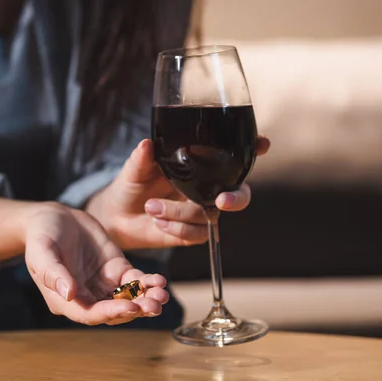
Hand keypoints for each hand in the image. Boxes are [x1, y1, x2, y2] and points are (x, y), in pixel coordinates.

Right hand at [24, 203, 168, 325]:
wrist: (53, 216)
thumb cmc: (41, 235)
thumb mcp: (42, 251)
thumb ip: (54, 272)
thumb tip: (69, 294)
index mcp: (65, 300)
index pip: (90, 314)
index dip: (111, 313)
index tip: (131, 308)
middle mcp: (86, 297)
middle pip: (114, 312)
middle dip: (136, 309)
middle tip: (155, 305)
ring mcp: (102, 284)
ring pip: (128, 299)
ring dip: (146, 300)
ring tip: (162, 295)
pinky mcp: (116, 269)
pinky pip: (135, 282)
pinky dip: (148, 283)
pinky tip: (160, 281)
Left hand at [86, 137, 270, 248]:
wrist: (118, 215)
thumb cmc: (132, 184)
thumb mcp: (135, 169)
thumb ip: (142, 158)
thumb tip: (146, 144)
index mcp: (199, 165)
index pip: (233, 156)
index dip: (254, 149)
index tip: (263, 144)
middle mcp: (206, 188)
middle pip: (239, 193)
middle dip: (237, 197)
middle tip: (221, 199)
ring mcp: (201, 211)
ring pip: (210, 216)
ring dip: (180, 213)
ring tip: (152, 207)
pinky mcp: (191, 232)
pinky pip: (196, 234)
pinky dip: (176, 228)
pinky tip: (158, 221)